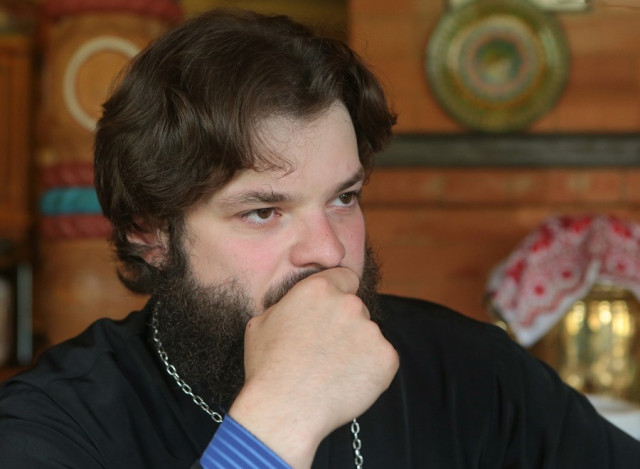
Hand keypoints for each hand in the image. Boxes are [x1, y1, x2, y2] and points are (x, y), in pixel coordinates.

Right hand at [228, 267, 398, 467]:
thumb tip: (295, 306)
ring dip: (356, 349)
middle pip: (356, 308)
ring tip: (331, 373)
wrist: (284, 410)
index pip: (345, 277)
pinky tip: (345, 383)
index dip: (339, 293)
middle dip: (345, 325)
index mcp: (319, 289)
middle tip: (326, 352)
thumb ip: (287, 305)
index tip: (332, 312)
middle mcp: (349, 304)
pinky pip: (381, 360)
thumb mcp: (262, 322)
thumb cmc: (267, 369)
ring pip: (368, 335)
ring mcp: (370, 330)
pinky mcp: (386, 358)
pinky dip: (369, 371)